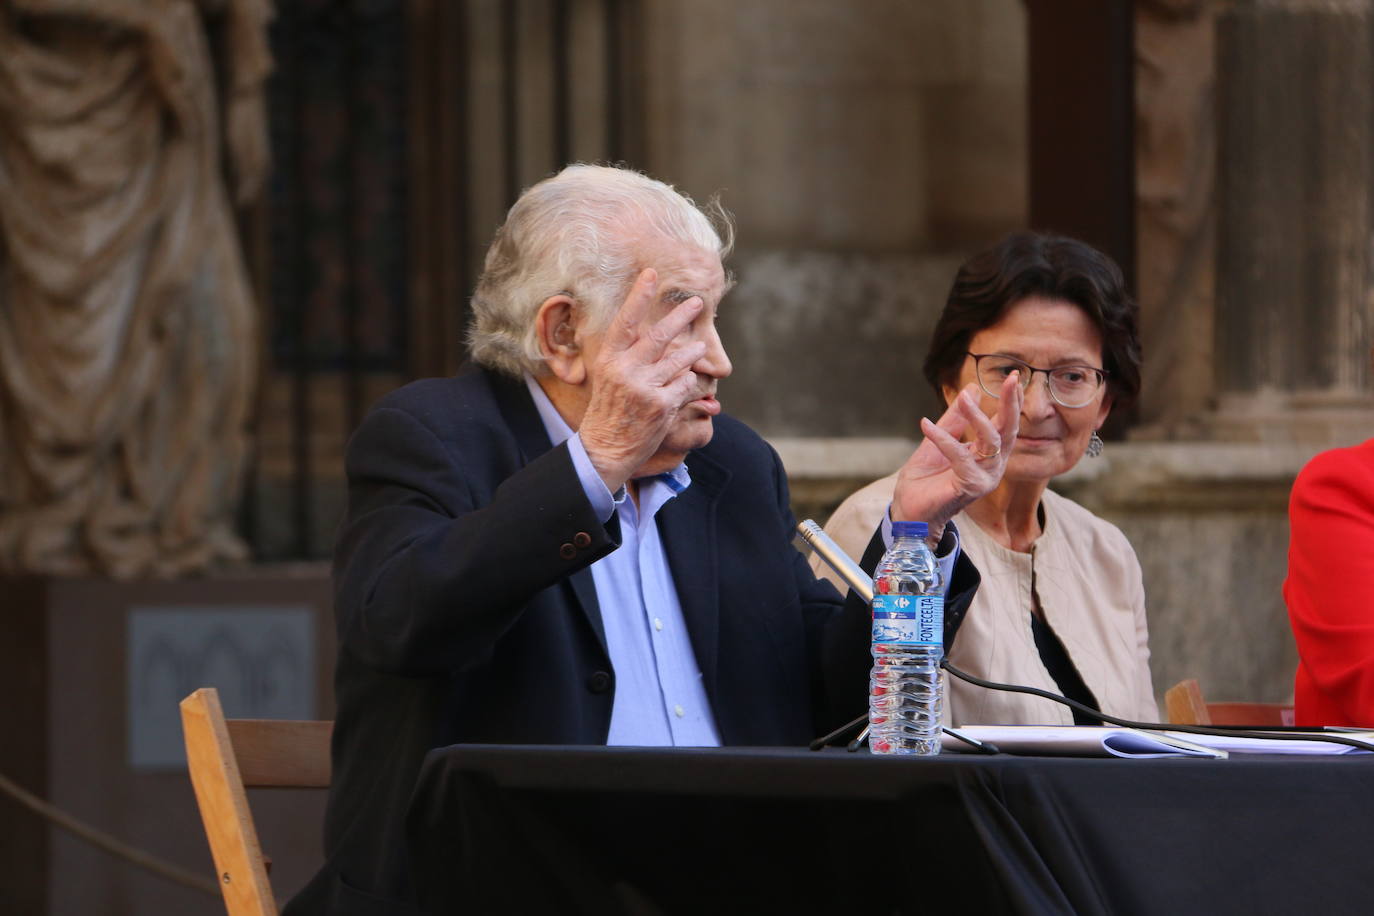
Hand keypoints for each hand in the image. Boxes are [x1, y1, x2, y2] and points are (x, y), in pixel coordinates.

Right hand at [578, 269, 707, 490]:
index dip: (639, 296)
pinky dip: (688, 386)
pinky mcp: (662, 405)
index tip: (651, 273)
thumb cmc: (609, 412)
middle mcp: (626, 370)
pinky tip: (681, 392)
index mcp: (610, 360)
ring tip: (698, 349)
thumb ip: (629, 357)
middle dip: (682, 316)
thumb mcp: (610, 378)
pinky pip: (686, 385)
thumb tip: (655, 334)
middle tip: (698, 302)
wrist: (605, 450)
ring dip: (693, 353)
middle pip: (660, 335)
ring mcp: (645, 388)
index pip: (625, 321)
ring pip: (680, 360)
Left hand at [891, 372, 1022, 541]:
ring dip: (977, 417)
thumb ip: (954, 420)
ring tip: (963, 397)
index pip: (1005, 424)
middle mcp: (992, 467)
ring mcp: (984, 478)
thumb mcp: (937, 441)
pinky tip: (926, 425)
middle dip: (1012, 404)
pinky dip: (943, 439)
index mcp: (987, 455)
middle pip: (1009, 431)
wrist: (908, 512)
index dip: (1011, 401)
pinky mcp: (970, 487)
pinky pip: (960, 456)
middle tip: (1013, 379)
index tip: (1015, 376)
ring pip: (991, 441)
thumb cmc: (924, 481)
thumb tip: (972, 390)